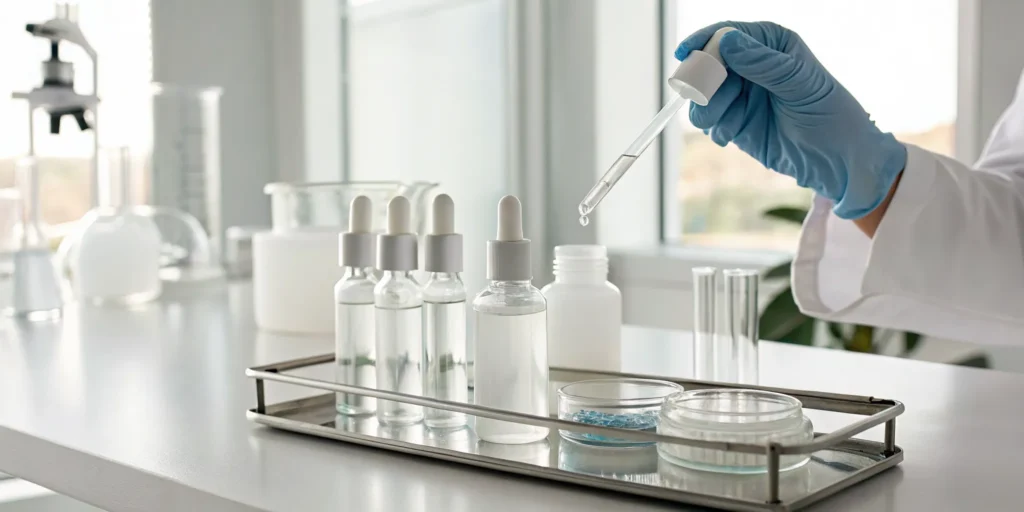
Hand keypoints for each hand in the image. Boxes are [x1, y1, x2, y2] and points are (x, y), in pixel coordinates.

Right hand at [677, 22, 905, 218]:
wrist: (837, 159)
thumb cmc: (829, 113)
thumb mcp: (800, 83)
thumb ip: (763, 63)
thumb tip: (726, 41)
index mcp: (769, 44)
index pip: (726, 34)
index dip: (702, 41)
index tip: (684, 53)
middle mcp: (750, 65)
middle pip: (705, 65)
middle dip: (703, 83)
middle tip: (707, 98)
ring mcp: (739, 94)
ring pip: (701, 96)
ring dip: (708, 110)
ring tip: (730, 125)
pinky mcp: (733, 121)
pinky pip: (708, 120)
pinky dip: (716, 128)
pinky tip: (734, 136)